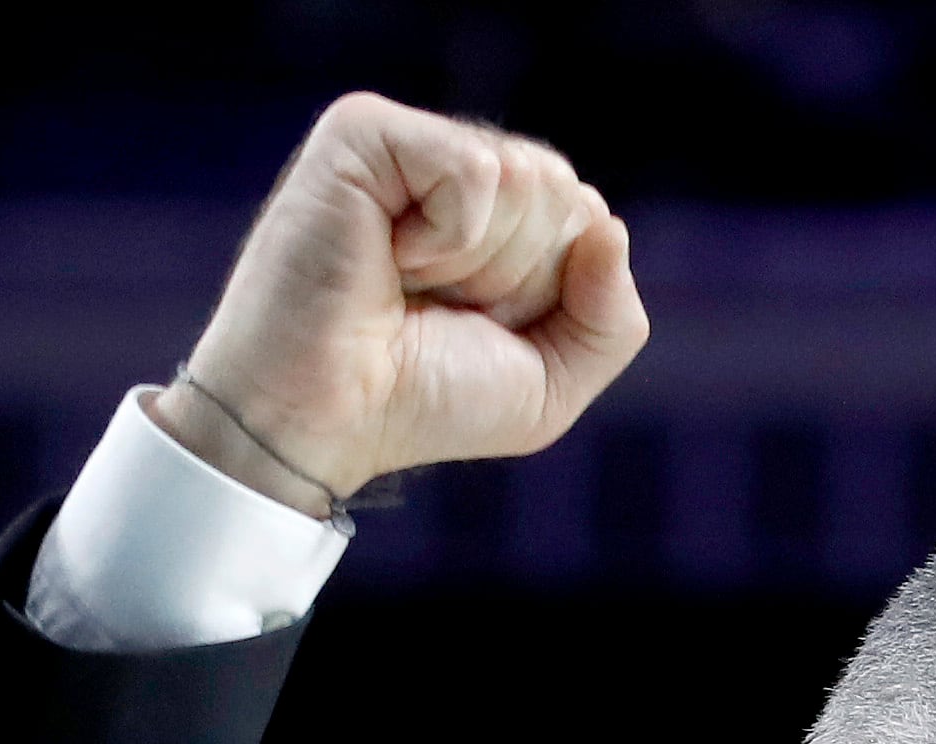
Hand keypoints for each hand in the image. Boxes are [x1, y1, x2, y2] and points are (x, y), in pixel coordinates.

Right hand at [157, 94, 645, 512]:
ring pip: (527, 178)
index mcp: (496, 212)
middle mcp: (452, 169)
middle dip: (518, 279)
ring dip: (480, 262)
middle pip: (563, 193)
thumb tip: (608, 226)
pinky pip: (475, 169)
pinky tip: (389, 257)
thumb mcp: (549, 383)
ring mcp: (407, 144)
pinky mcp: (364, 132)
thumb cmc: (420, 403)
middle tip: (436, 307)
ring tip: (407, 284)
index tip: (474, 327)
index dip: (548, 296)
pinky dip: (447, 237)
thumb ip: (611, 319)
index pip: (586, 220)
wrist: (324, 419)